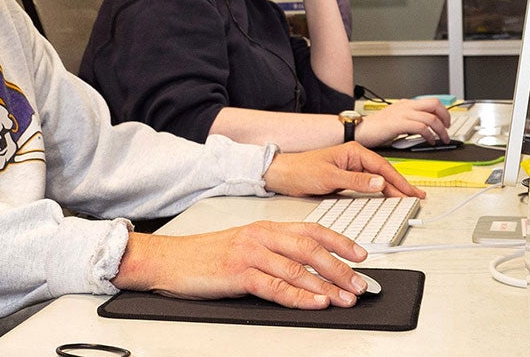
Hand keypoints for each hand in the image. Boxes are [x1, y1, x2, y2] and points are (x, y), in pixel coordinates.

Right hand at [112, 222, 372, 307]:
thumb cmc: (204, 256)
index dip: (340, 242)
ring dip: (326, 285)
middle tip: (360, 284)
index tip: (362, 255)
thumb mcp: (243, 245)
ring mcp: (249, 254)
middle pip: (310, 249)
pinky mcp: (238, 273)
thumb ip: (273, 252)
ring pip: (298, 269)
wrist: (168, 260)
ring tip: (346, 298)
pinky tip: (315, 302)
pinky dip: (299, 296)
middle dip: (340, 268)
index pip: (311, 230)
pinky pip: (276, 286)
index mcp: (264, 227)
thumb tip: (307, 269)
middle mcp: (260, 236)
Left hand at [264, 143, 424, 198]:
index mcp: (353, 151)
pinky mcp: (347, 178)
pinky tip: (388, 197)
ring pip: (378, 179)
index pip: (382, 167)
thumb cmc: (301, 170)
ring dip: (393, 188)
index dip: (399, 181)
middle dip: (401, 185)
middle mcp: (355, 158)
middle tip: (417, 197)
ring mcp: (352, 168)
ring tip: (408, 197)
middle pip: (384, 173)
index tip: (410, 192)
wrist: (284, 175)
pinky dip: (380, 191)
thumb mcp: (330, 177)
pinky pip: (369, 185)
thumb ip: (356, 181)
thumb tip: (380, 183)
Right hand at [357, 97, 451, 145]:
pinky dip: (429, 135)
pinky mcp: (398, 123)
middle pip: (435, 104)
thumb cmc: (374, 129)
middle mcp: (406, 106)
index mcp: (405, 104)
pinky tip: (429, 141)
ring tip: (442, 139)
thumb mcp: (394, 119)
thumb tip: (423, 128)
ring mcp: (402, 113)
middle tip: (447, 129)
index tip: (446, 122)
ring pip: (431, 117)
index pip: (431, 102)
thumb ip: (408, 120)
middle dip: (446, 117)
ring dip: (441, 130)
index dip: (443, 112)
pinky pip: (421, 127)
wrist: (359, 130)